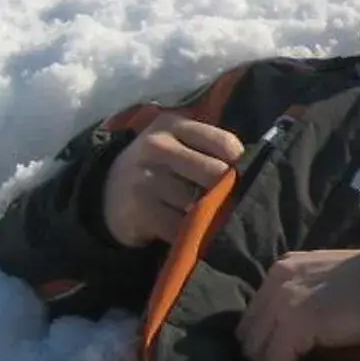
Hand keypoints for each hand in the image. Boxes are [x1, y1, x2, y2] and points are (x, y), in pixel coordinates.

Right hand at [103, 114, 245, 247]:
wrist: (107, 192)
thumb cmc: (158, 167)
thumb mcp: (177, 143)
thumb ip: (209, 149)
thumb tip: (252, 169)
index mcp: (173, 126)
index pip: (224, 143)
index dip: (240, 163)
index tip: (239, 175)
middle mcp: (157, 147)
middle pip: (216, 173)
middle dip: (227, 192)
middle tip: (231, 203)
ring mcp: (146, 179)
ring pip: (200, 203)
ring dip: (211, 216)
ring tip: (211, 218)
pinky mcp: (140, 210)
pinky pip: (183, 228)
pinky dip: (193, 234)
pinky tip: (193, 232)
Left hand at [239, 247, 359, 360]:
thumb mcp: (326, 281)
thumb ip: (302, 295)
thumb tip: (293, 331)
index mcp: (281, 270)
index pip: (254, 315)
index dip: (267, 341)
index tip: (292, 358)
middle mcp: (275, 283)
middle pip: (248, 334)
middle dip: (267, 358)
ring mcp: (282, 303)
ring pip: (257, 352)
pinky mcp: (295, 325)